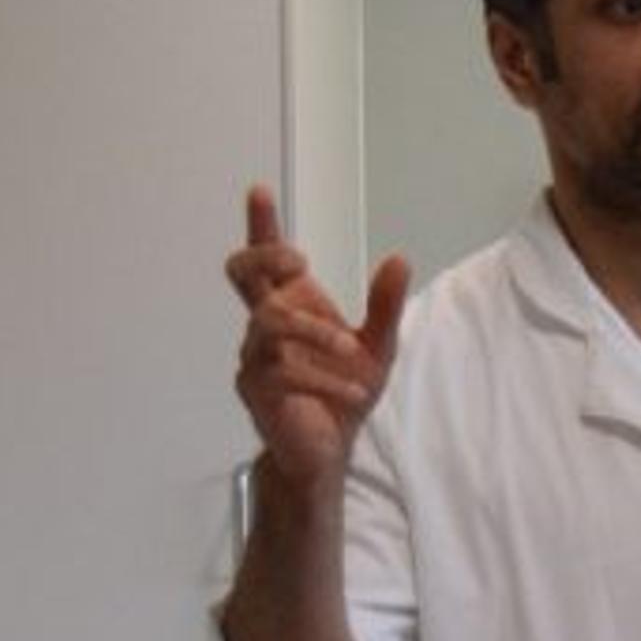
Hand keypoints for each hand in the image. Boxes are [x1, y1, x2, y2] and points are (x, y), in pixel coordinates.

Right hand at [226, 186, 408, 490]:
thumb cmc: (343, 392)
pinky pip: (283, 371)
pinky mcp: (256, 389)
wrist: (330, 449)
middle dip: (264, 256)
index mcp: (291, 305)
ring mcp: (254, 355)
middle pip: (241, 272)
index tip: (261, 191)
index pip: (267, 259)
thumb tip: (399, 258)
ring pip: (268, 321)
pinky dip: (325, 379)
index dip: (261, 224)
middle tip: (299, 261)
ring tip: (353, 351)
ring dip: (314, 333)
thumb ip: (385, 305)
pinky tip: (354, 391)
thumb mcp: (378, 346)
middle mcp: (265, 325)